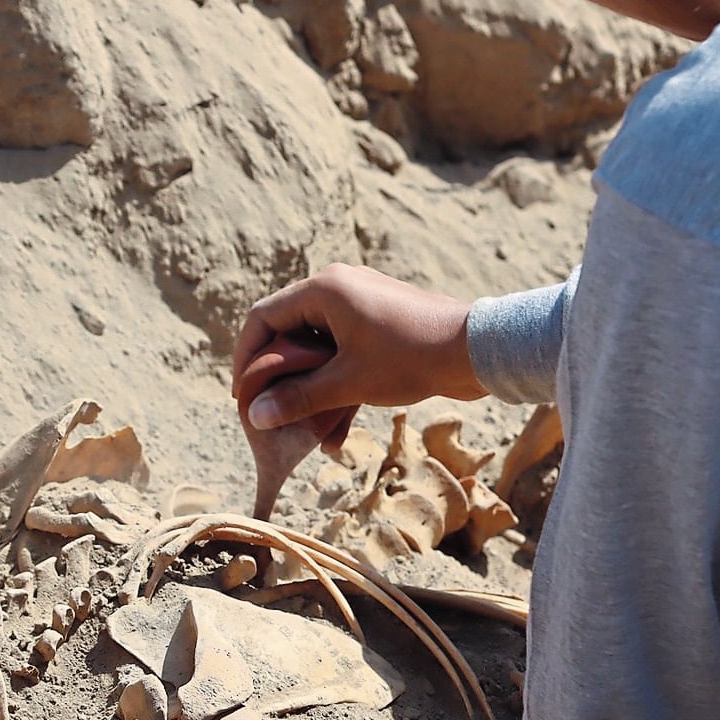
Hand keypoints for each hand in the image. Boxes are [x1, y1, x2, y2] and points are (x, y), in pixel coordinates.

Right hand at [232, 264, 481, 432]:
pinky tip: (339, 430)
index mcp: (324, 289)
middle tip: (270, 413)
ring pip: (317, 348)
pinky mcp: (379, 322)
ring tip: (309, 432)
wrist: (477, 350)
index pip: (262, 318)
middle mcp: (338, 287)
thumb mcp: (348, 383)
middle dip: (280, 379)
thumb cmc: (411, 358)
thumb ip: (298, 398)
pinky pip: (343, 351)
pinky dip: (337, 384)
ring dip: (311, 389)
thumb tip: (256, 416)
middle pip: (288, 333)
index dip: (245, 359)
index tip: (243, 396)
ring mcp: (360, 303)